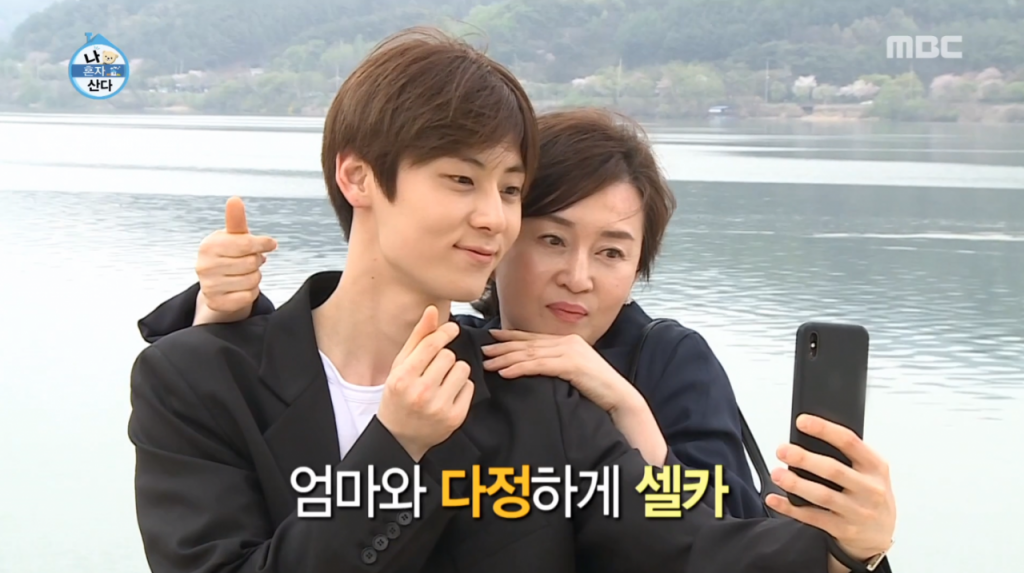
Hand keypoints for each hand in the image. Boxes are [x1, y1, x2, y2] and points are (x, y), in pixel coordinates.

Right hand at [194, 197, 277, 324]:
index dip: (263, 243)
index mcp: (209, 245)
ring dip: (254, 278)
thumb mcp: (233, 237)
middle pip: (251, 263)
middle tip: (250, 260)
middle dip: (256, 261)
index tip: (271, 244)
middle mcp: (205, 266)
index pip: (246, 243)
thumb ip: (236, 220)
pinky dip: (250, 292)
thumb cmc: (228, 255)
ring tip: (244, 274)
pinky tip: (241, 287)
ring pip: (252, 281)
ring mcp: (209, 286)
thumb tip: (235, 200)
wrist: (216, 284)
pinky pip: (248, 296)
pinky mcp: (216, 302)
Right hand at [376, 306, 474, 460]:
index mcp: (403, 377)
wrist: (399, 436)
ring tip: (442, 381)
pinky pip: (469, 387)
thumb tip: (433, 310)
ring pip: (462, 369)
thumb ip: (418, 338)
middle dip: (444, 358)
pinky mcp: (455, 417)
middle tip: (434, 370)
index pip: (431, 345)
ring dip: (455, 371)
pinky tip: (448, 395)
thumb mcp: (400, 366)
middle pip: (449, 356)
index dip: (445, 332)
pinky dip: (462, 388)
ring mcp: (439, 407)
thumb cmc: (398, 396)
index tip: (452, 329)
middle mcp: (421, 393)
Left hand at [482, 329, 631, 412]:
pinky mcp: (571, 365)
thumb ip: (558, 365)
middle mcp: (568, 342)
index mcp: (568, 342)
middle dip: (503, 347)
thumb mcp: (575, 372)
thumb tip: (536, 367)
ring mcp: (570, 352)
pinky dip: (520, 368)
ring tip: (488, 364)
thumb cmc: (597, 389)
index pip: (534, 338)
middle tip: (483, 351)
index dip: (512, 336)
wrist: (619, 397)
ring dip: (506, 359)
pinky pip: (539, 365)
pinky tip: (505, 372)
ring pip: (530, 354)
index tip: (492, 336)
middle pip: (528, 344)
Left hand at [766, 414, 895, 563]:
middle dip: (804, 459)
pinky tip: (775, 499)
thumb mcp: (870, 471)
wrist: (881, 533)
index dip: (824, 430)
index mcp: (876, 466)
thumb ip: (848, 455)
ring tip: (777, 474)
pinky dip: (790, 508)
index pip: (849, 442)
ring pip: (822, 496)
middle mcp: (870, 489)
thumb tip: (808, 437)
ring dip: (795, 484)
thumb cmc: (870, 493)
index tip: (802, 421)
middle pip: (833, 470)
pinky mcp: (844, 529)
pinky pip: (813, 518)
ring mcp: (857, 511)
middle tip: (782, 450)